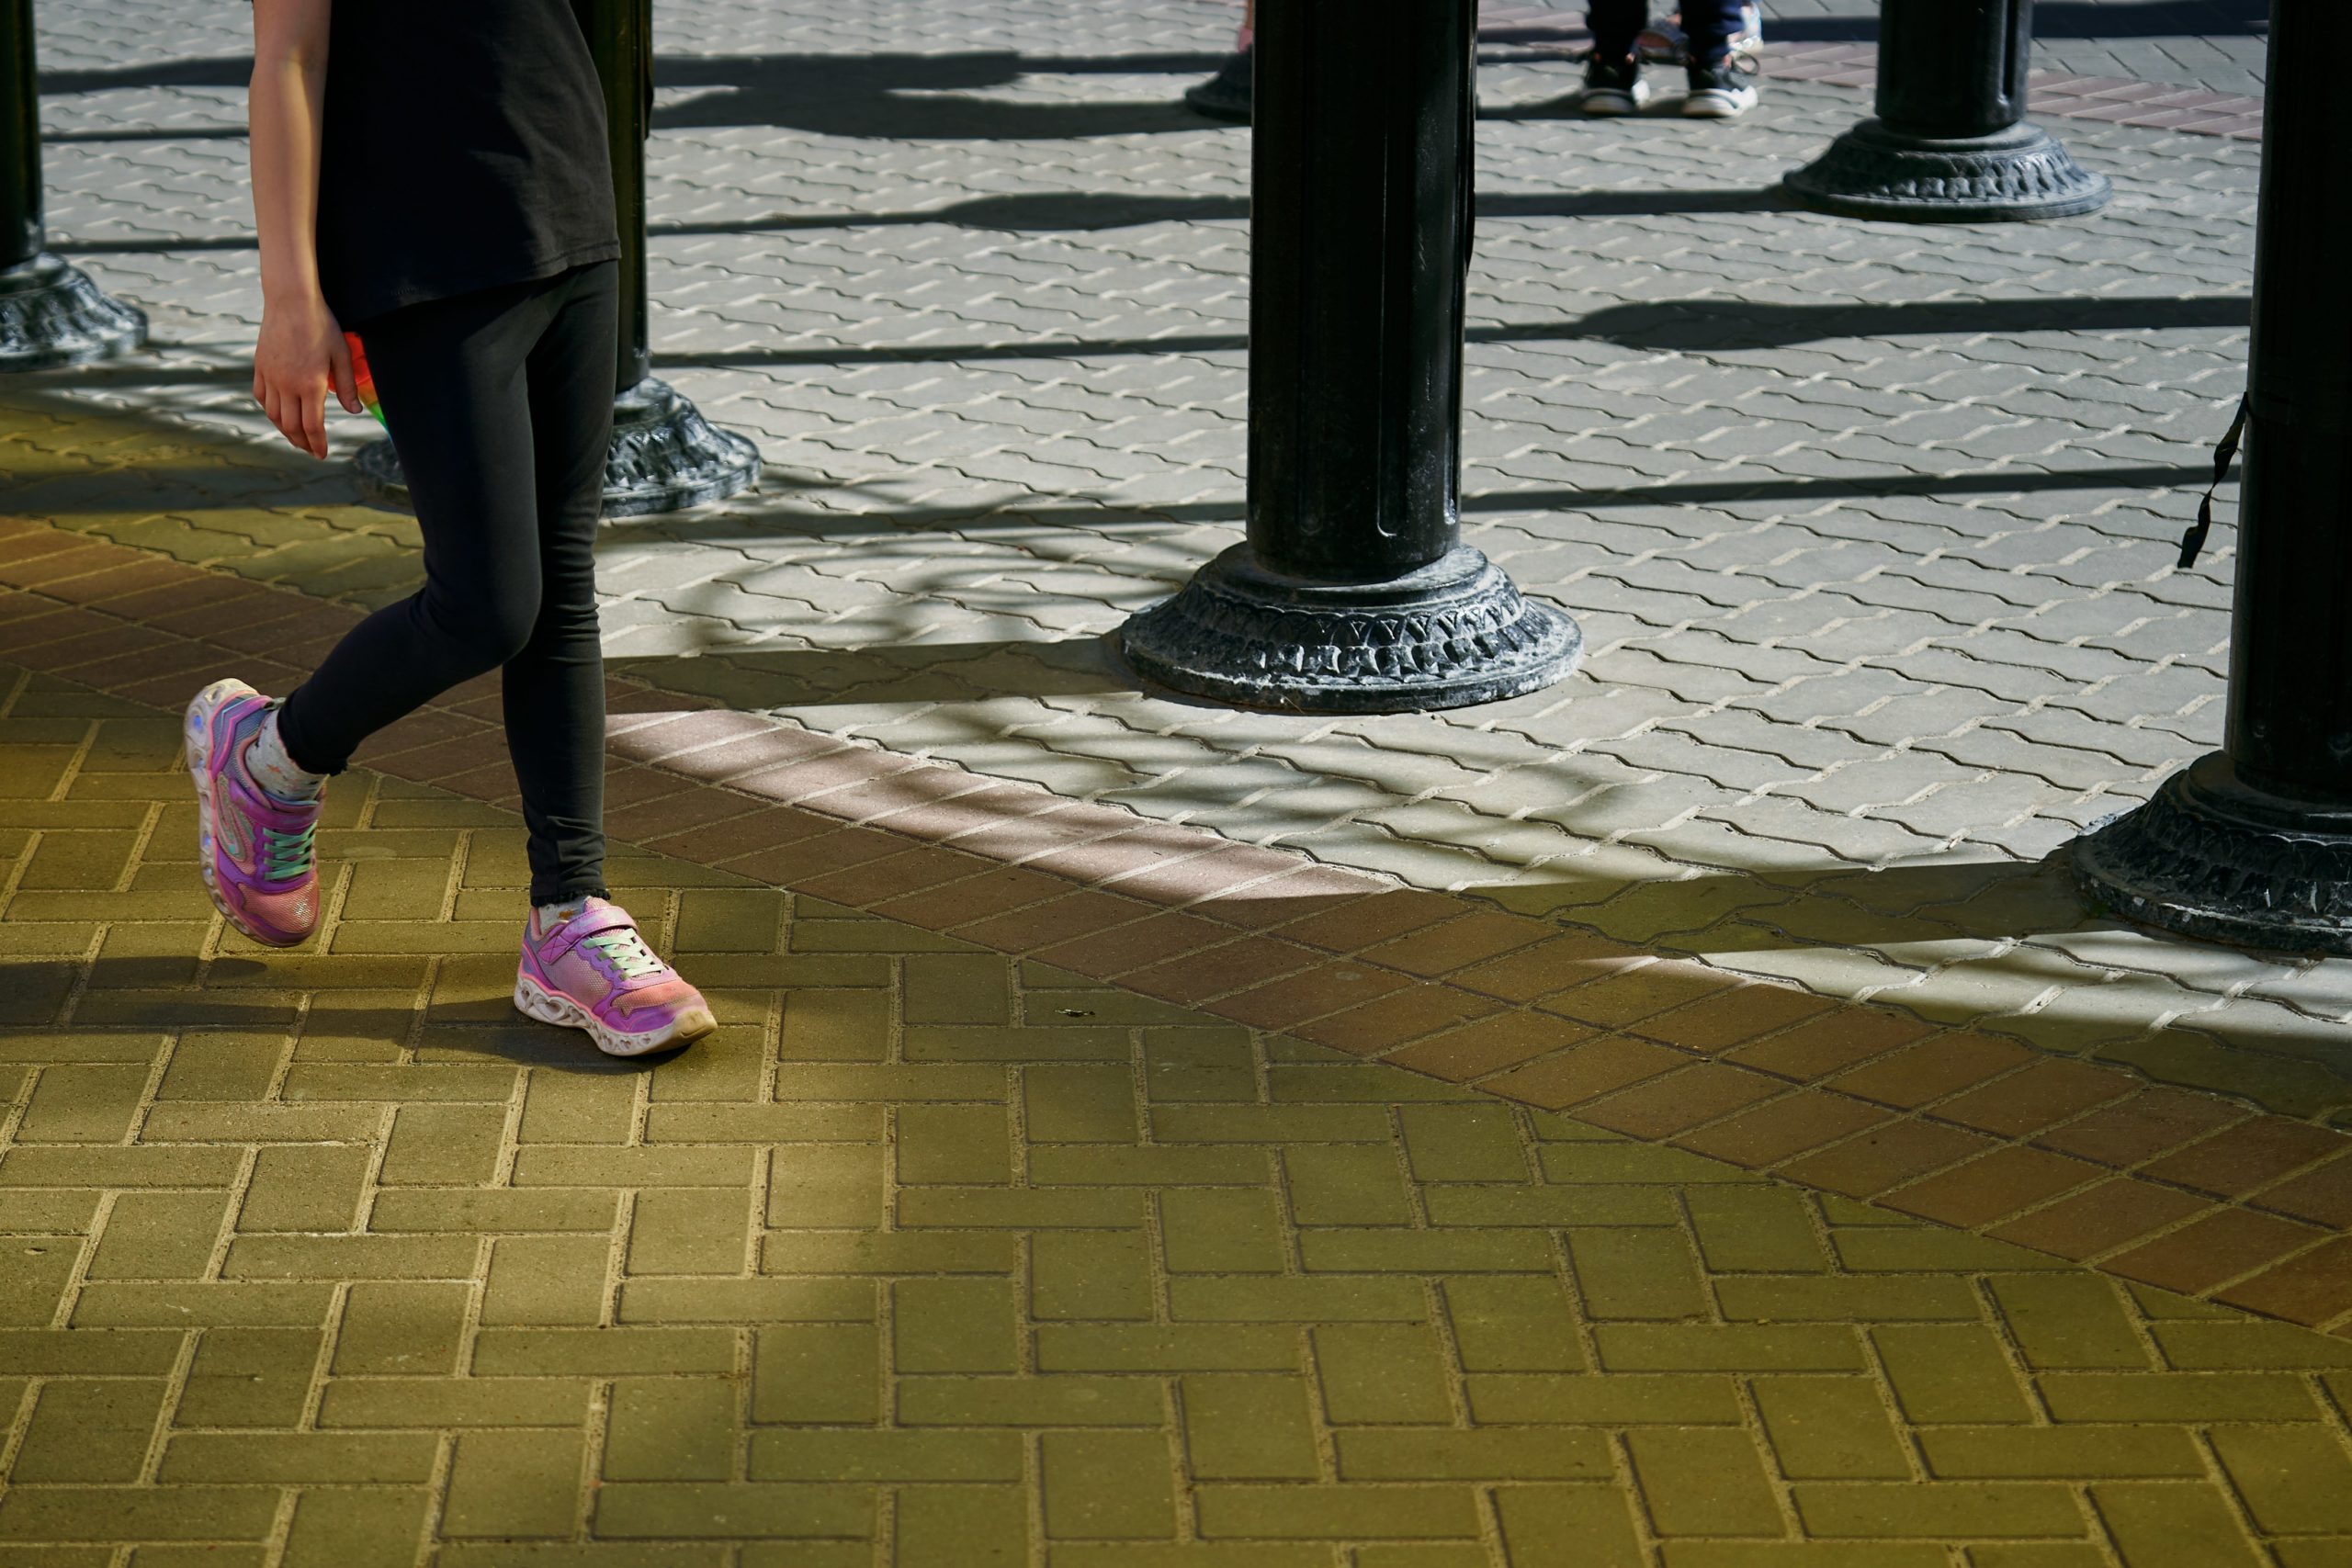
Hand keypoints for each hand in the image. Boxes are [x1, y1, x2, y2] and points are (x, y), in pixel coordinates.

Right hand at [252, 291, 360, 458]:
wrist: (291, 301)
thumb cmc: (322, 326)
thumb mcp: (342, 355)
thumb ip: (347, 386)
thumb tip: (354, 411)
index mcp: (311, 385)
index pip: (312, 426)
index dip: (318, 444)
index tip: (322, 455)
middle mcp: (287, 385)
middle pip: (291, 426)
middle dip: (302, 443)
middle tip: (311, 450)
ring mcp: (270, 376)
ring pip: (273, 415)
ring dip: (284, 430)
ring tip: (296, 436)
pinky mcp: (259, 367)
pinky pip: (261, 396)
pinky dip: (269, 410)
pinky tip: (278, 414)